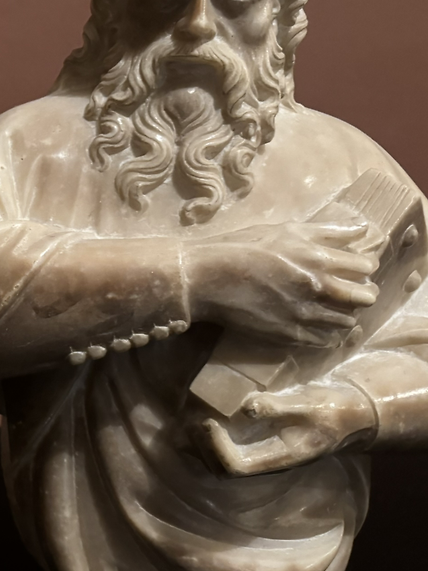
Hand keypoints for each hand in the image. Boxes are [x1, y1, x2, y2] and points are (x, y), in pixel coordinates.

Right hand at [184, 219, 380, 346]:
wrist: (205, 277)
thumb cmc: (241, 247)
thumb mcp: (285, 229)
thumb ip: (327, 231)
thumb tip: (362, 229)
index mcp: (317, 258)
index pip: (366, 267)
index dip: (364, 267)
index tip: (354, 269)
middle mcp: (317, 287)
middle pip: (365, 297)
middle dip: (362, 293)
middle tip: (349, 291)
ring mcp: (304, 313)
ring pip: (347, 321)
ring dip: (344, 314)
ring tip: (330, 308)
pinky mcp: (289, 334)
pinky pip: (325, 340)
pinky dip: (327, 334)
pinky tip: (316, 324)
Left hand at [203, 381, 375, 475]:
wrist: (351, 416)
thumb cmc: (330, 409)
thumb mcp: (308, 404)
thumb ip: (278, 407)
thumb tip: (246, 407)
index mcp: (280, 458)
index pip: (236, 466)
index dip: (216, 448)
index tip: (208, 421)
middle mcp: (268, 463)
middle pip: (223, 471)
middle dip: (202, 449)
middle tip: (191, 421)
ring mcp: (264, 456)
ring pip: (223, 464)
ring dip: (202, 446)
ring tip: (191, 420)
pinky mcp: (261, 446)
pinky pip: (229, 450)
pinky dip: (210, 439)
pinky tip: (204, 418)